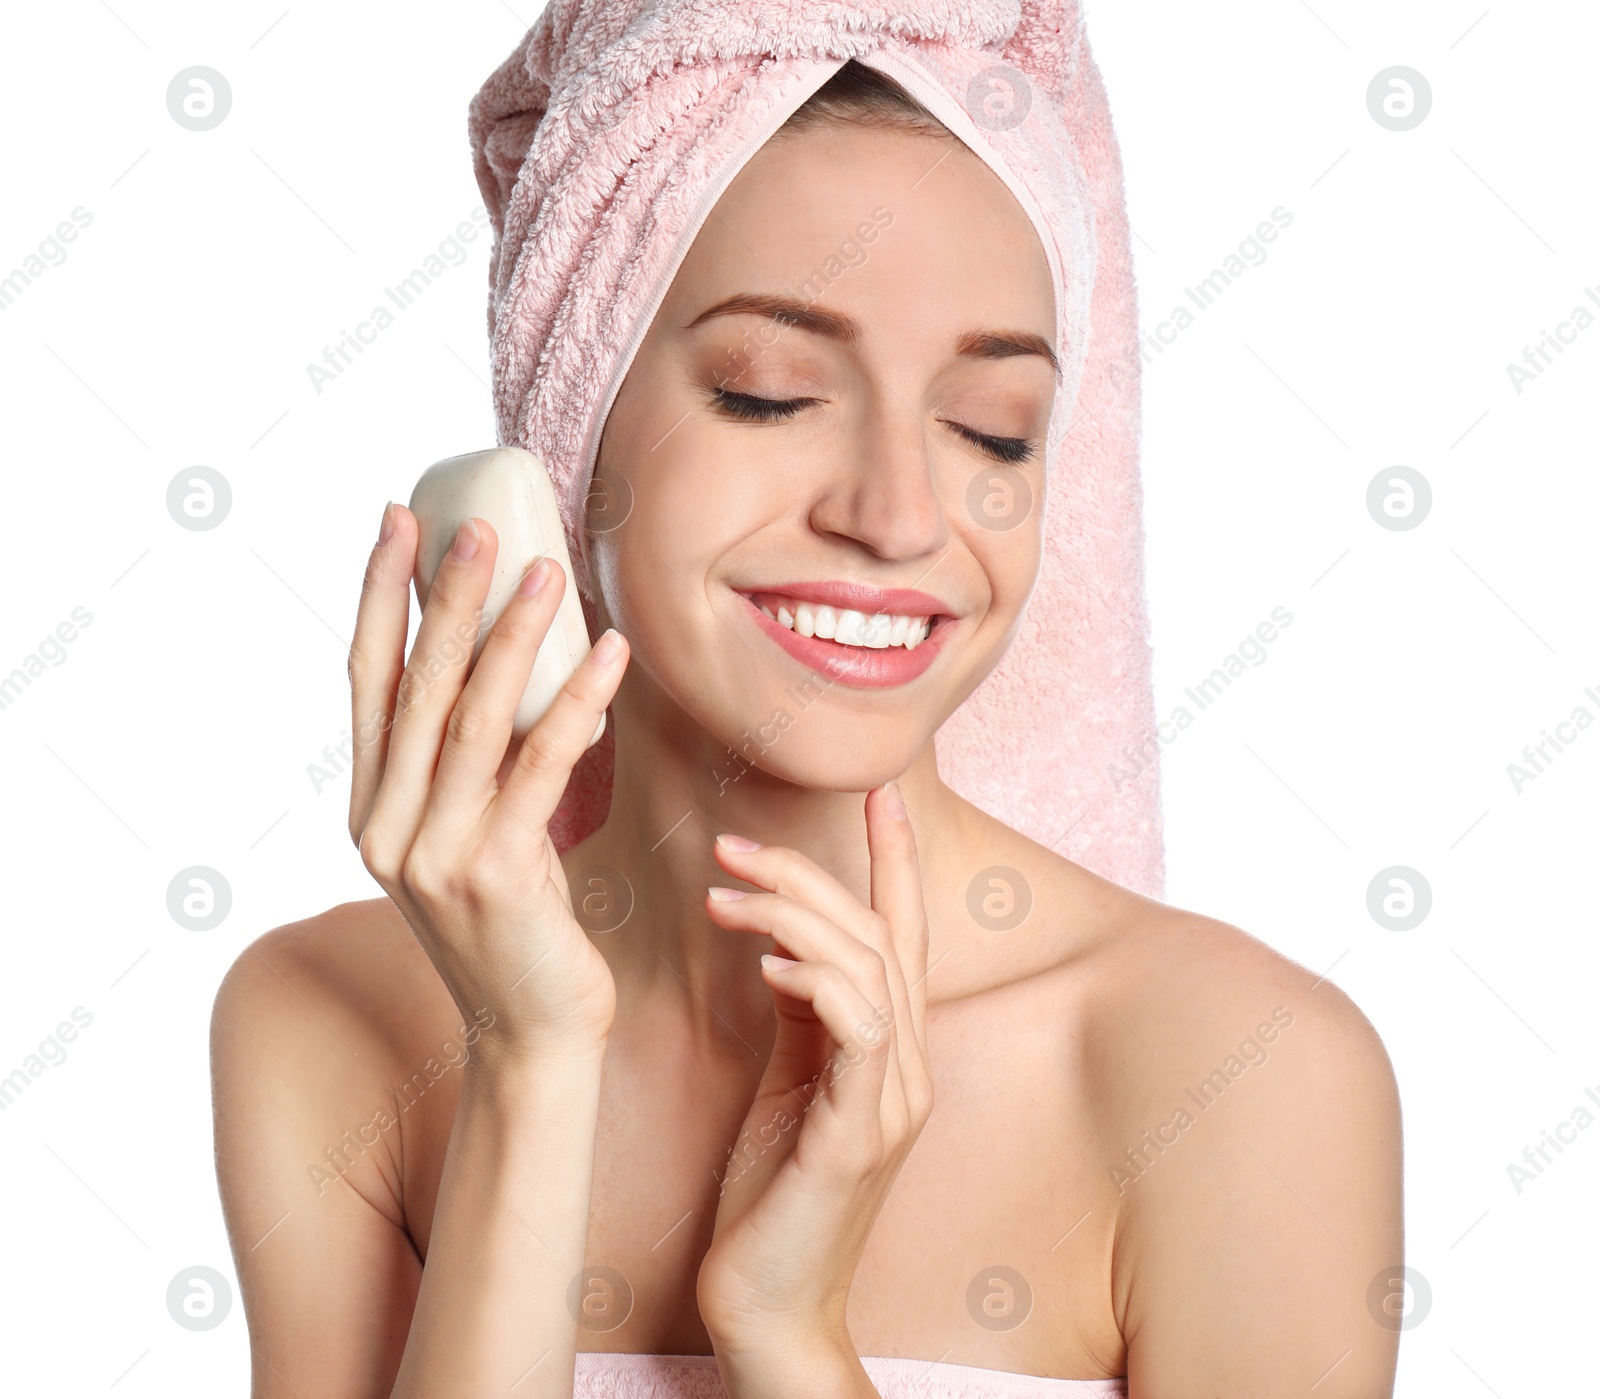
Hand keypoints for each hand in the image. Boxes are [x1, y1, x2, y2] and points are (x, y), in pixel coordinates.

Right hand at [347, 502, 629, 1060]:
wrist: (532, 1031)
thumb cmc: (514, 923)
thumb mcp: (473, 832)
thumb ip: (469, 764)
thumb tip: (508, 661)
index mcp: (371, 808)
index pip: (366, 680)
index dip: (379, 596)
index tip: (396, 521)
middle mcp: (384, 827)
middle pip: (415, 686)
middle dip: (447, 598)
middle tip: (480, 525)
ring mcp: (430, 854)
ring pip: (471, 719)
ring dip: (513, 636)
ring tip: (547, 570)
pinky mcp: (492, 875)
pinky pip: (540, 768)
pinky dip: (577, 704)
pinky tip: (610, 655)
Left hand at [695, 784, 933, 1374]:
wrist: (766, 1306)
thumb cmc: (769, 1194)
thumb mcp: (787, 1082)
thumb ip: (802, 1014)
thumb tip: (784, 944)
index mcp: (891, 1051)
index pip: (903, 935)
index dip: (896, 862)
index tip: (880, 793)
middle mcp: (909, 1068)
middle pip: (879, 938)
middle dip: (810, 876)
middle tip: (732, 845)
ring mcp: (893, 1104)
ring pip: (873, 971)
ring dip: (797, 917)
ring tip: (724, 893)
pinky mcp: (860, 1138)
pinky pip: (861, 1034)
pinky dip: (822, 984)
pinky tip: (768, 965)